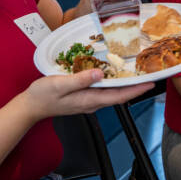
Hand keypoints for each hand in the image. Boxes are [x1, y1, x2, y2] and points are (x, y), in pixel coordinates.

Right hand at [25, 69, 153, 119]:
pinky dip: (113, 82)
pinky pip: (103, 90)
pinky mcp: (84, 97)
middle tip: (148, 73)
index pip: (119, 96)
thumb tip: (99, 73)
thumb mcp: (60, 84)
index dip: (136, 90)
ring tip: (136, 72)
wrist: (30, 107)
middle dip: (135, 86)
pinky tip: (114, 73)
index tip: (150, 82)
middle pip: (120, 95)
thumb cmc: (43, 96)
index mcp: (89, 100)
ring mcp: (88, 100)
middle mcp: (92, 102)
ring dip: (126, 84)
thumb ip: (80, 79)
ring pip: (113, 92)